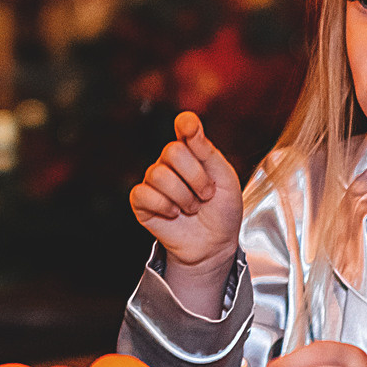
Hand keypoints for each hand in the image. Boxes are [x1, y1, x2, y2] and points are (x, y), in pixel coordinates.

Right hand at [129, 112, 244, 304]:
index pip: (185, 126)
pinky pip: (143, 194)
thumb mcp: (225, 179)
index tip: (190, 127)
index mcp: (193, 152)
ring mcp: (154, 181)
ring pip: (159, 175)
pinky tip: (174, 213)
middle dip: (196, 178)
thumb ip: (207, 151)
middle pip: (172, 151)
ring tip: (192, 208)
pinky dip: (164, 206)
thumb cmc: (222, 211)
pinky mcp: (141, 201)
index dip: (186, 125)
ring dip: (183, 197)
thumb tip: (189, 122)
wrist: (214, 245)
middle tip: (206, 194)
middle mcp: (170, 162)